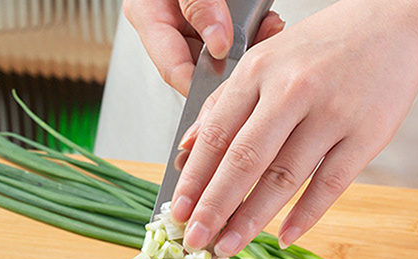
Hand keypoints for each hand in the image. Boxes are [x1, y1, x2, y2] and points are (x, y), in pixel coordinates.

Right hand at [124, 0, 284, 95]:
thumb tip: (217, 43)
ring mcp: (191, 22)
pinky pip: (234, 35)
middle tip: (259, 52)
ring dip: (249, 47)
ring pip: (222, 53)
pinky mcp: (213, 17)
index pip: (175, 71)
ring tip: (267, 31)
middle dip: (234, 64)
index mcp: (149, 16)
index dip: (204, 87)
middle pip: (202, 66)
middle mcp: (169, 23)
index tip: (231, 90)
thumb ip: (197, 4)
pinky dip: (254, 32)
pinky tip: (267, 24)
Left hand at [170, 0, 417, 253]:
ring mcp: (332, 115)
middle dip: (215, 207)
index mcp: (262, 69)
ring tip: (230, 246)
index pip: (217, 133)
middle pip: (245, 160)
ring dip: (253, 219)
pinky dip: (306, 215)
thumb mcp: (268, 58)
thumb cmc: (329, 45)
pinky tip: (285, 236)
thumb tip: (189, 149)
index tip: (178, 211)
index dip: (195, 178)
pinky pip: (330, 184)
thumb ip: (227, 102)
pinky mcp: (366, 137)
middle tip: (196, 240)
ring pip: (284, 178)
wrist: (397, 25)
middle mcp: (293, 91)